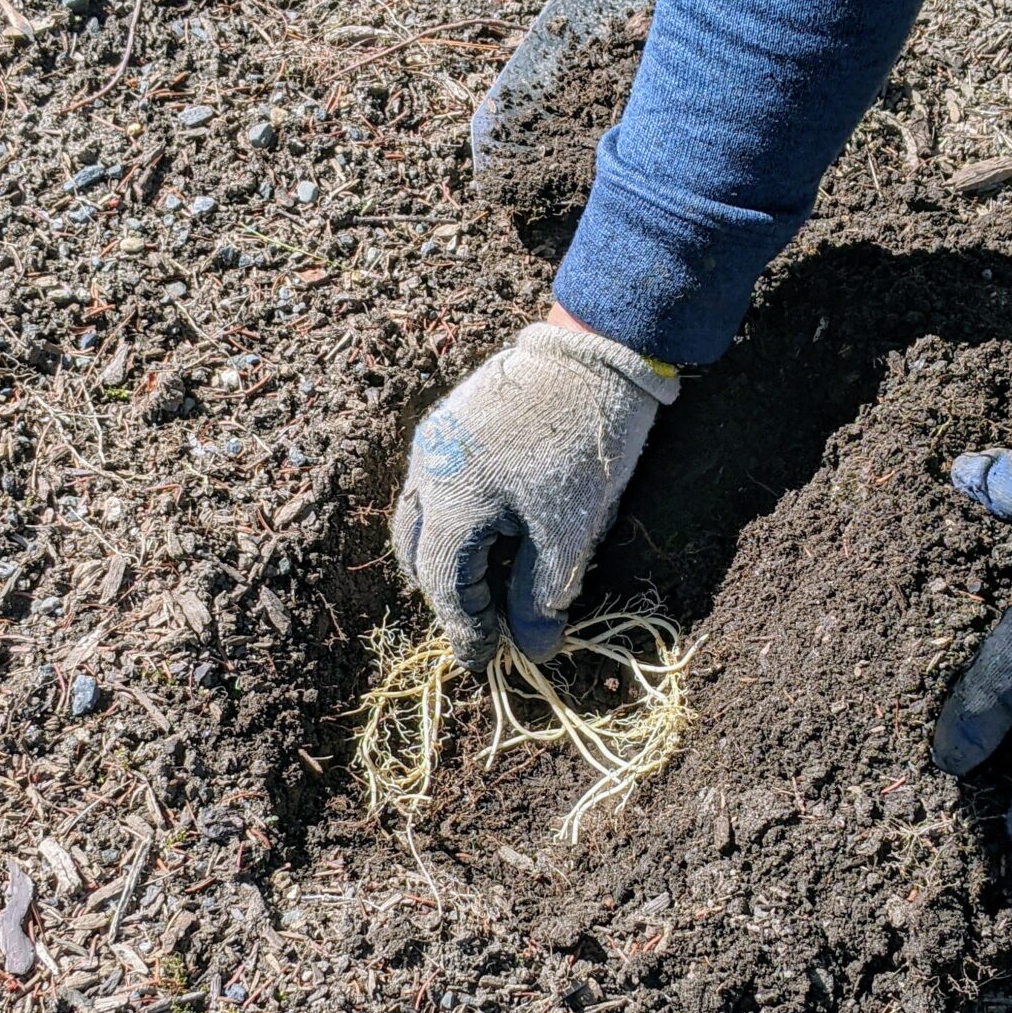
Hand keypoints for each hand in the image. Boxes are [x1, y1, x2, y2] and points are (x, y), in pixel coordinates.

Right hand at [392, 319, 678, 666]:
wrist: (594, 353)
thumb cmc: (585, 447)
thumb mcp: (569, 533)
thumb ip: (541, 596)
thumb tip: (533, 648)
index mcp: (452, 502)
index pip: (443, 585)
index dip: (465, 629)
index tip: (486, 659)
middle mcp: (427, 471)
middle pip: (417, 552)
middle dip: (446, 593)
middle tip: (485, 621)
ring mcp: (433, 442)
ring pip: (420, 516)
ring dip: (445, 555)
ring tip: (489, 578)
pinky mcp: (450, 421)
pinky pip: (433, 484)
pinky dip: (452, 518)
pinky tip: (493, 526)